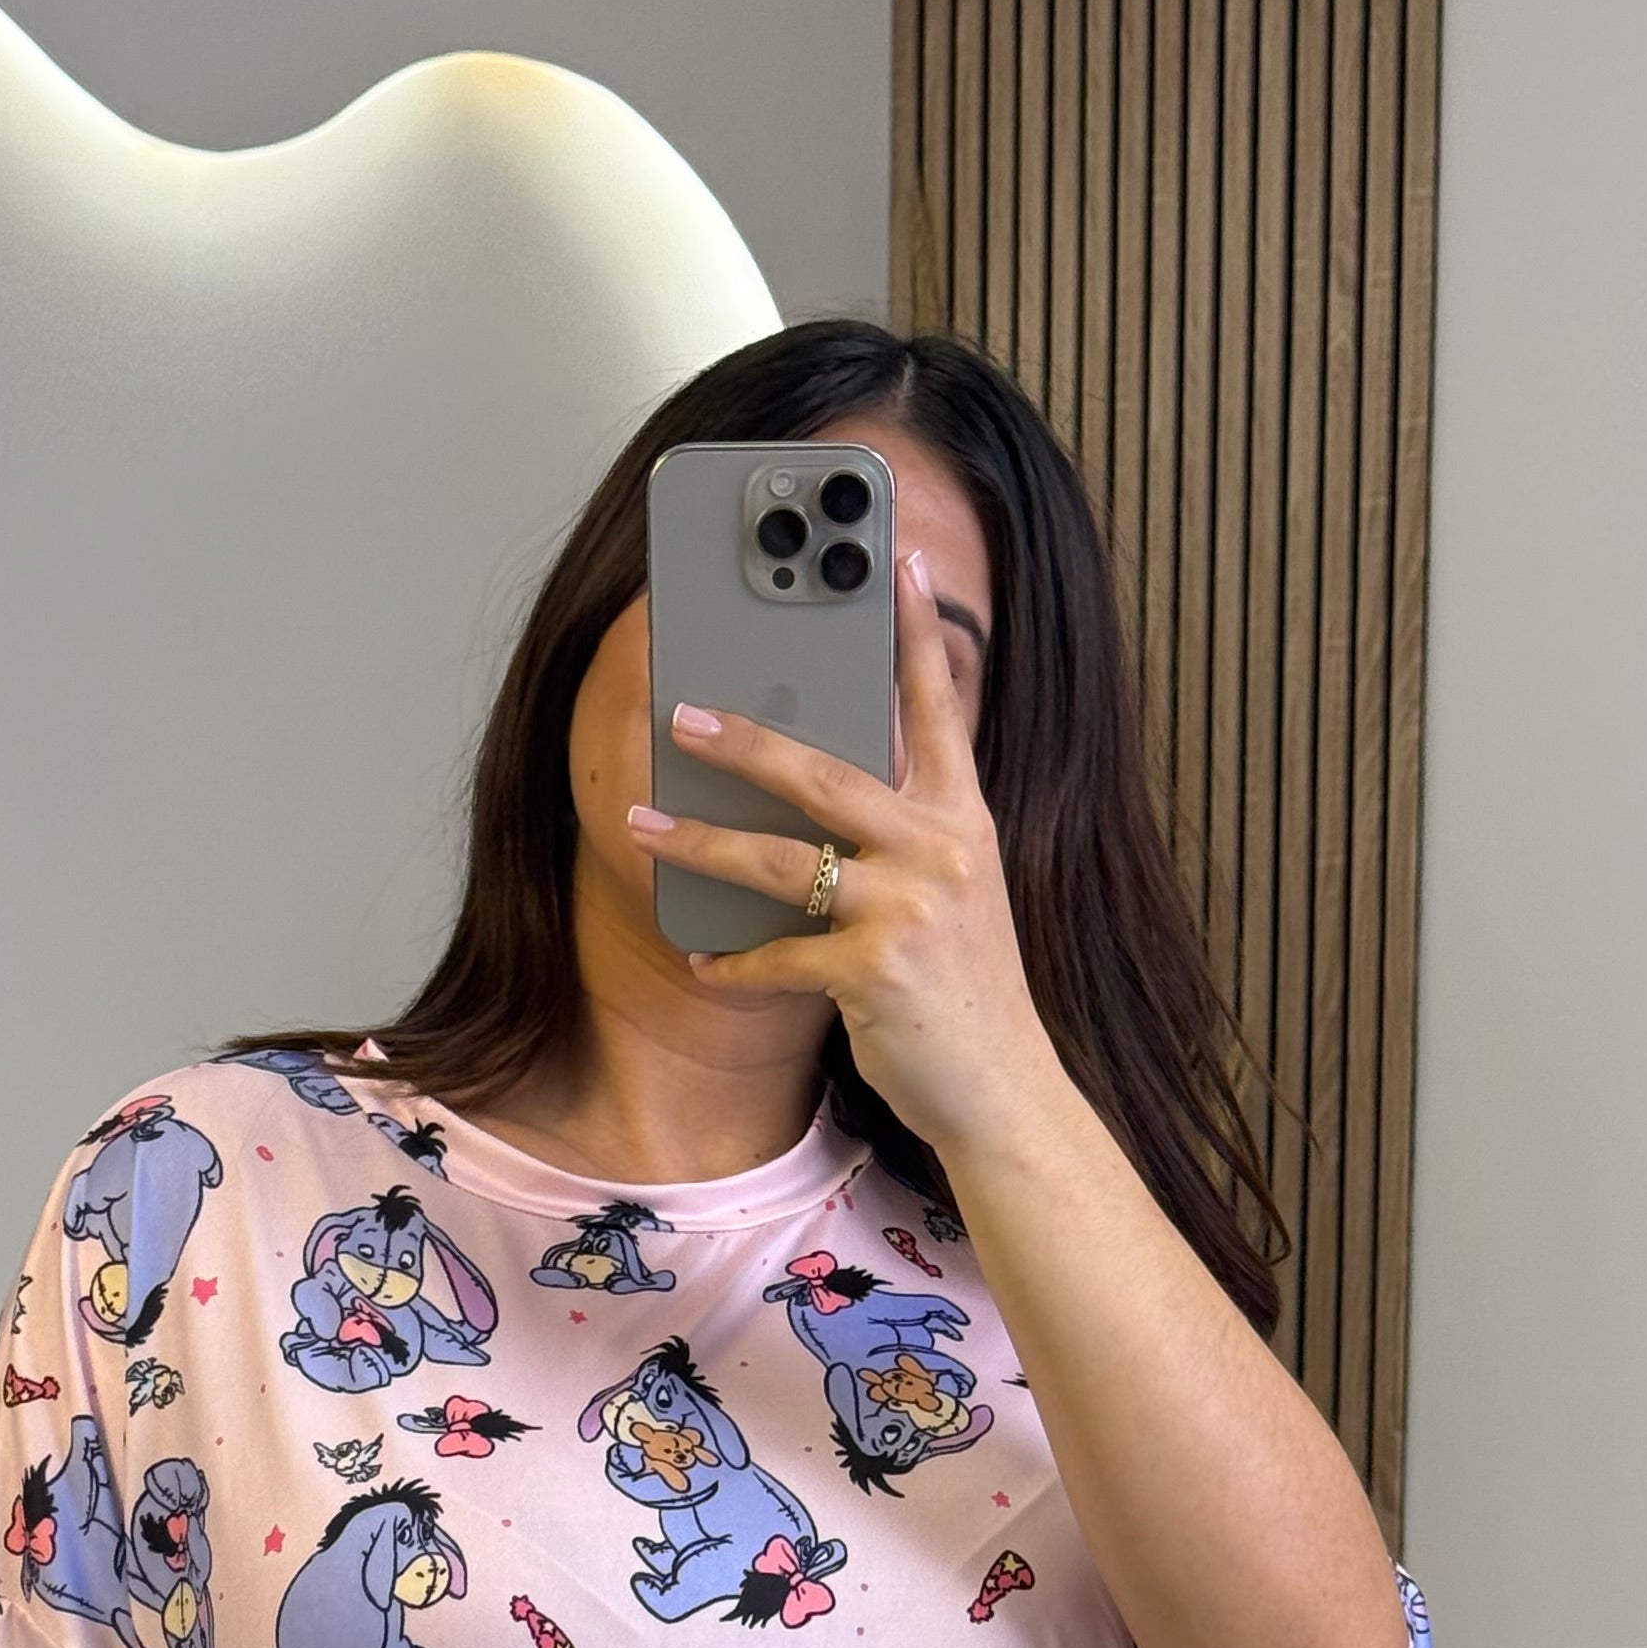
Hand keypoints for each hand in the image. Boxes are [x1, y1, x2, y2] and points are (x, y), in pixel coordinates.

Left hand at [627, 545, 1063, 1159]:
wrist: (1005, 1089)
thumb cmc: (969, 991)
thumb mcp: (959, 893)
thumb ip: (910, 836)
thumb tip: (830, 794)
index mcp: (964, 819)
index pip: (939, 707)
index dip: (915, 633)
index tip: (893, 559)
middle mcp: (941, 849)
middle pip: (824, 773)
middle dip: (744, 739)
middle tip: (680, 710)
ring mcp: (908, 907)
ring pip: (780, 860)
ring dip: (700, 842)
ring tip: (641, 821)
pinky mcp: (875, 970)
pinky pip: (778, 956)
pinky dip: (734, 962)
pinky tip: (704, 961)